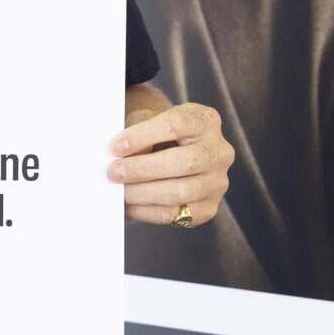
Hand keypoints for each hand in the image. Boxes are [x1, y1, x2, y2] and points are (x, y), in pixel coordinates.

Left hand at [108, 101, 232, 225]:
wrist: (172, 150)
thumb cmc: (155, 133)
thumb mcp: (147, 121)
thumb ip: (137, 135)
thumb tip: (120, 160)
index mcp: (205, 120)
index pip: (176, 125)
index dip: (143, 136)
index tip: (115, 147)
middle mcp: (219, 151)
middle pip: (185, 162)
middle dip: (143, 169)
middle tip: (113, 172)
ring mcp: (217, 182)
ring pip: (182, 191)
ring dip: (143, 193)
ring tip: (119, 191)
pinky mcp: (208, 207)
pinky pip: (176, 213)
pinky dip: (146, 211)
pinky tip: (128, 205)